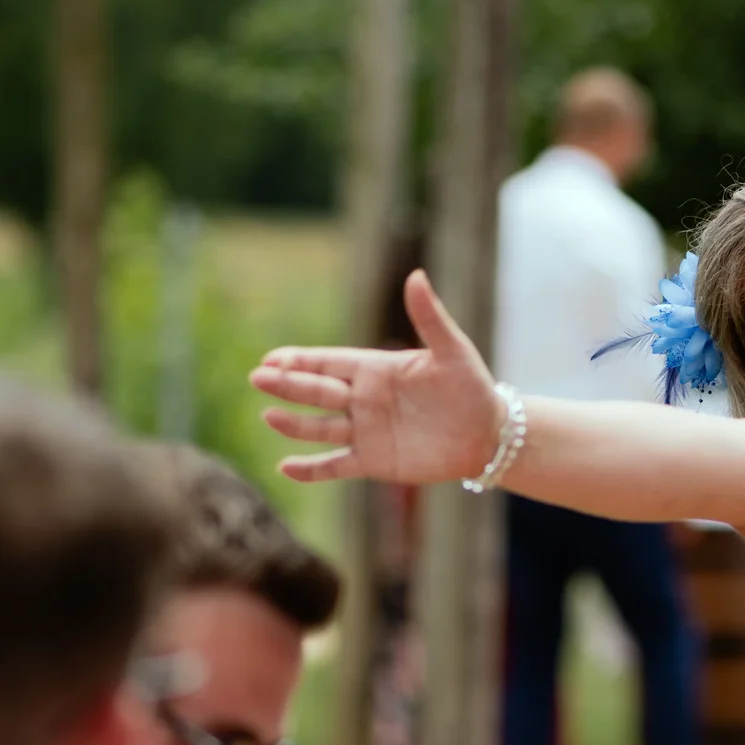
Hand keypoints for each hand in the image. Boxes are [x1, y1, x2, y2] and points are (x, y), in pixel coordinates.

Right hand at [251, 271, 502, 484]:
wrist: (487, 434)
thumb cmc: (471, 387)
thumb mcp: (452, 350)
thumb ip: (429, 317)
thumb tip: (416, 275)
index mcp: (376, 370)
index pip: (329, 362)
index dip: (301, 360)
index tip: (272, 358)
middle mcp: (364, 399)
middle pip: (317, 392)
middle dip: (288, 385)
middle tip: (257, 377)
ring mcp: (366, 431)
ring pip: (320, 427)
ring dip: (294, 423)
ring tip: (268, 416)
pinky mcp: (374, 461)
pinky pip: (336, 465)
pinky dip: (311, 469)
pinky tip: (285, 468)